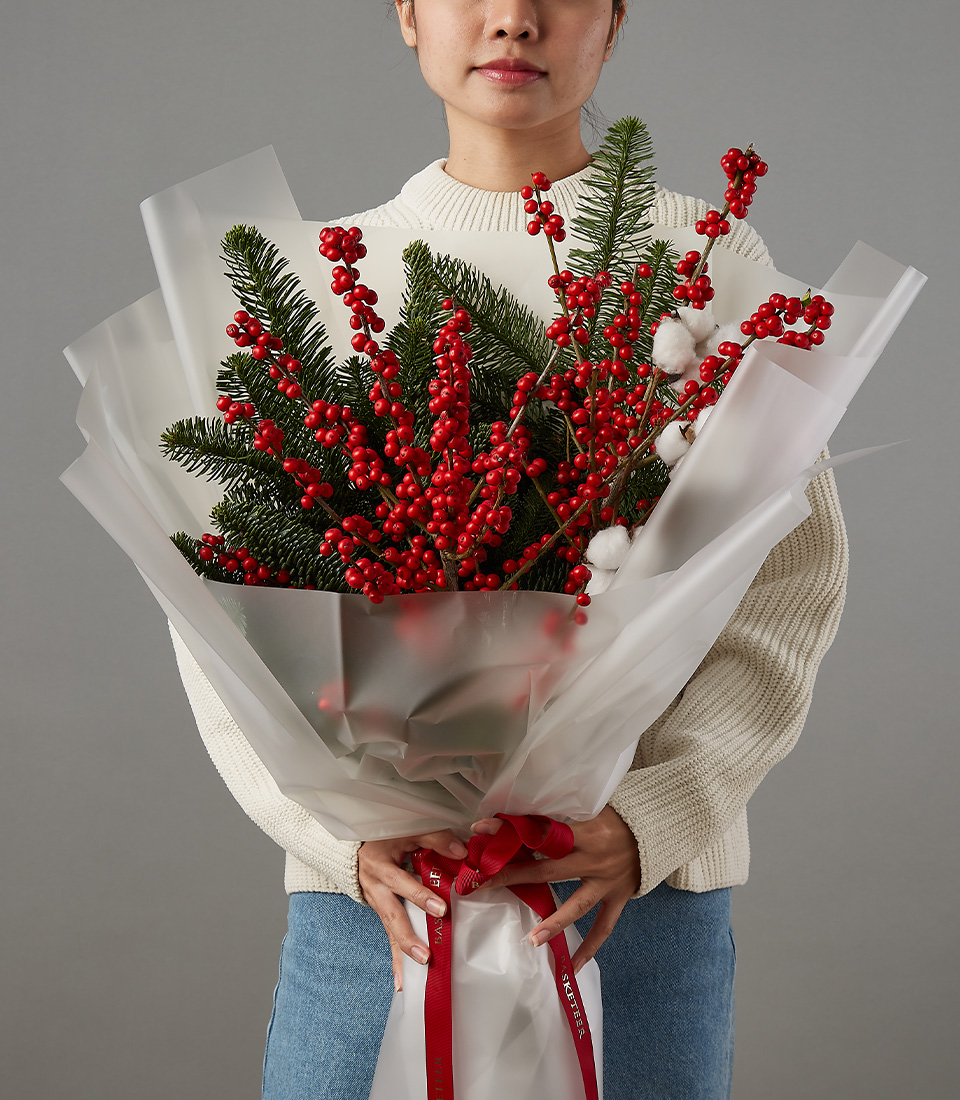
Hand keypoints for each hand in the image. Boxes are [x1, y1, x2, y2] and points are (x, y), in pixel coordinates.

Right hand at [358, 830, 467, 990]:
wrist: (358, 845)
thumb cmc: (388, 834)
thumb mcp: (408, 829)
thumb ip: (435, 839)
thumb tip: (462, 853)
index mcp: (379, 864)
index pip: (401, 881)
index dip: (420, 895)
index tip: (441, 910)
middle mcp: (373, 887)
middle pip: (391, 915)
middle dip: (408, 937)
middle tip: (427, 956)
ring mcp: (375, 902)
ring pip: (389, 930)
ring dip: (403, 952)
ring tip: (421, 969)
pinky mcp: (380, 912)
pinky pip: (388, 936)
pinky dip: (395, 959)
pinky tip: (402, 982)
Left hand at [472, 808, 640, 973]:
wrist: (658, 828)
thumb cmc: (618, 815)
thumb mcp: (590, 808)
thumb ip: (560, 818)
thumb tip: (519, 820)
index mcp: (585, 831)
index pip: (540, 832)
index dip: (510, 830)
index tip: (480, 831)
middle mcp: (594, 858)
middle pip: (547, 870)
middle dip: (512, 876)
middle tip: (482, 884)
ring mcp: (607, 881)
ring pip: (576, 905)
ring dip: (553, 922)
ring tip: (531, 940)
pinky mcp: (619, 897)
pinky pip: (604, 926)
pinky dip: (591, 946)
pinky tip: (574, 966)